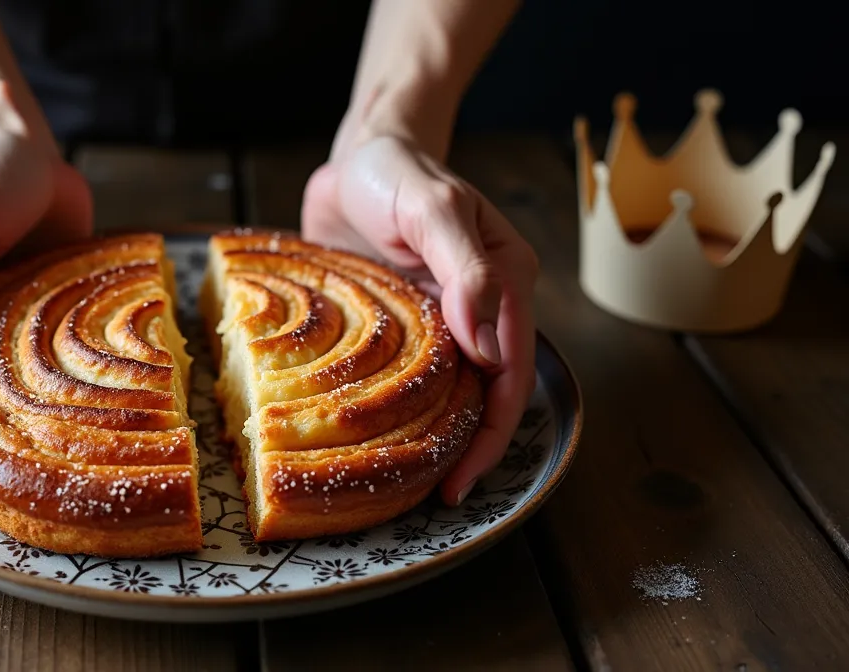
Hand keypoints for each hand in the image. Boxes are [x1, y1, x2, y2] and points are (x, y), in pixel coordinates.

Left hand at [301, 134, 538, 506]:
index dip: (492, 431)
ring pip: (449, 390)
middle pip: (486, 392)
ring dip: (434, 433)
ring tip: (405, 481)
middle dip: (468, 447)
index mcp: (505, 281)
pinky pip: (408, 374)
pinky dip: (399, 407)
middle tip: (435, 495)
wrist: (359, 153)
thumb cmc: (397, 172)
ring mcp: (441, 317)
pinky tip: (376, 436)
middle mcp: (481, 306)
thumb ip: (466, 270)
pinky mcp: (403, 322)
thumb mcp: (432, 208)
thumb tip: (487, 346)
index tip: (461, 477)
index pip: (509, 372)